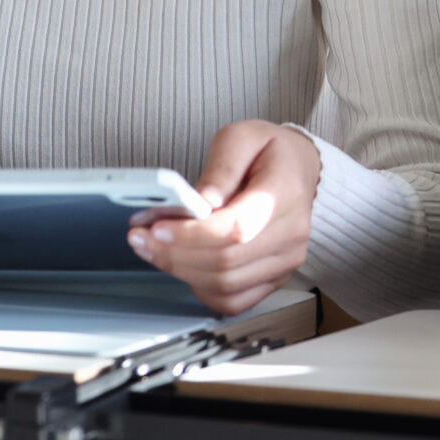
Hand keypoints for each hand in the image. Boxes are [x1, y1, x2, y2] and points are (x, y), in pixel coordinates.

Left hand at [127, 120, 319, 314]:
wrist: (298, 169)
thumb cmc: (270, 151)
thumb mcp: (241, 138)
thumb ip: (221, 167)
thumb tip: (201, 200)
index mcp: (284, 195)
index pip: (236, 229)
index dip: (192, 235)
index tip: (156, 228)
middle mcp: (290, 235)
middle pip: (226, 262)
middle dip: (175, 254)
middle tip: (141, 238)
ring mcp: (285, 261)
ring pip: (226, 285)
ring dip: (182, 271)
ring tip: (154, 249)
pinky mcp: (274, 278)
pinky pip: (235, 301)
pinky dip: (203, 291)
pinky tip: (184, 269)